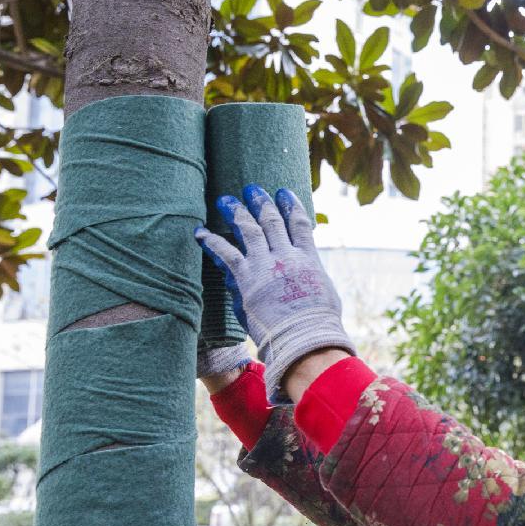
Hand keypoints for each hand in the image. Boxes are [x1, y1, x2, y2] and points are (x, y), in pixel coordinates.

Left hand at [195, 184, 354, 400]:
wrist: (305, 336)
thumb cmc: (319, 323)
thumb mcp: (324, 295)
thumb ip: (310, 279)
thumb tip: (303, 275)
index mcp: (309, 259)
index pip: (300, 225)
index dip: (291, 206)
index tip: (283, 193)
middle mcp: (287, 255)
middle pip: (273, 221)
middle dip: (262, 203)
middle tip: (252, 189)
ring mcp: (266, 264)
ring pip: (250, 229)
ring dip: (237, 212)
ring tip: (227, 200)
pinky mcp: (247, 277)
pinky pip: (226, 252)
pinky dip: (212, 241)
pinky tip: (200, 232)